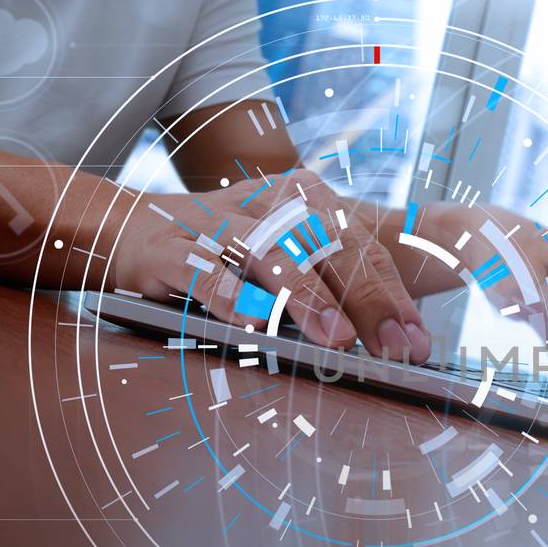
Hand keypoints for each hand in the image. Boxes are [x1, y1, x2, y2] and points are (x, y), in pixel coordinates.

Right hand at [110, 169, 431, 362]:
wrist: (130, 229)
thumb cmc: (228, 254)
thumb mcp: (289, 255)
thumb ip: (338, 284)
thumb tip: (397, 336)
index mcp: (304, 199)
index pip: (361, 248)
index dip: (394, 296)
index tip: (418, 343)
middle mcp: (266, 202)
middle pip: (328, 247)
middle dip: (367, 300)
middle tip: (395, 347)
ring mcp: (215, 221)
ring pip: (271, 251)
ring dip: (307, 297)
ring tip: (337, 339)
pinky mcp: (170, 247)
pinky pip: (204, 270)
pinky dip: (231, 296)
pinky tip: (254, 324)